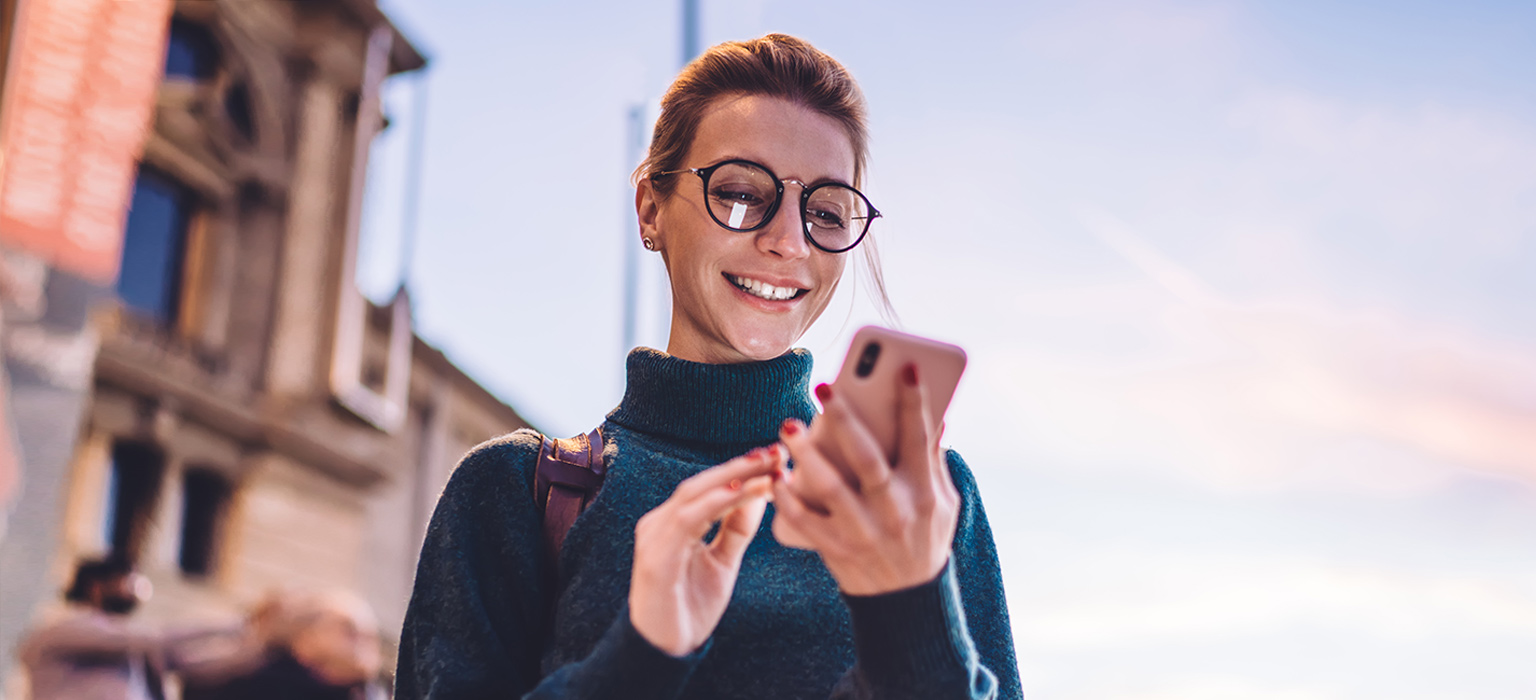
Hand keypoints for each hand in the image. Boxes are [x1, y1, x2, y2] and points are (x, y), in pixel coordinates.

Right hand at [629, 446, 778, 655]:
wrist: (665, 652)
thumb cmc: (690, 606)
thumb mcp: (722, 563)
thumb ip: (736, 529)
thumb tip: (760, 492)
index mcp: (673, 523)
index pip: (710, 487)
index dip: (743, 470)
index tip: (778, 458)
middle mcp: (660, 523)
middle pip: (703, 482)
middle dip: (742, 465)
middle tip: (777, 452)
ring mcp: (654, 537)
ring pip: (696, 494)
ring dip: (734, 478)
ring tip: (767, 467)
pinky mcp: (656, 557)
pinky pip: (688, 520)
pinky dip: (717, 502)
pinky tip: (743, 492)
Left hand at [771, 365, 958, 595]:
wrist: (907, 601)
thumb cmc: (926, 538)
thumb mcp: (944, 502)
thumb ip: (934, 460)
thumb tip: (938, 415)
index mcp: (924, 492)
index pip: (920, 438)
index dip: (914, 402)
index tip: (904, 367)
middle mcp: (894, 511)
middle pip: (868, 459)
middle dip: (847, 420)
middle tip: (825, 387)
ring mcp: (863, 532)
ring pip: (830, 488)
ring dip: (807, 454)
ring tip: (789, 424)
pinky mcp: (835, 550)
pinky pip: (804, 521)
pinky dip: (787, 498)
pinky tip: (776, 473)